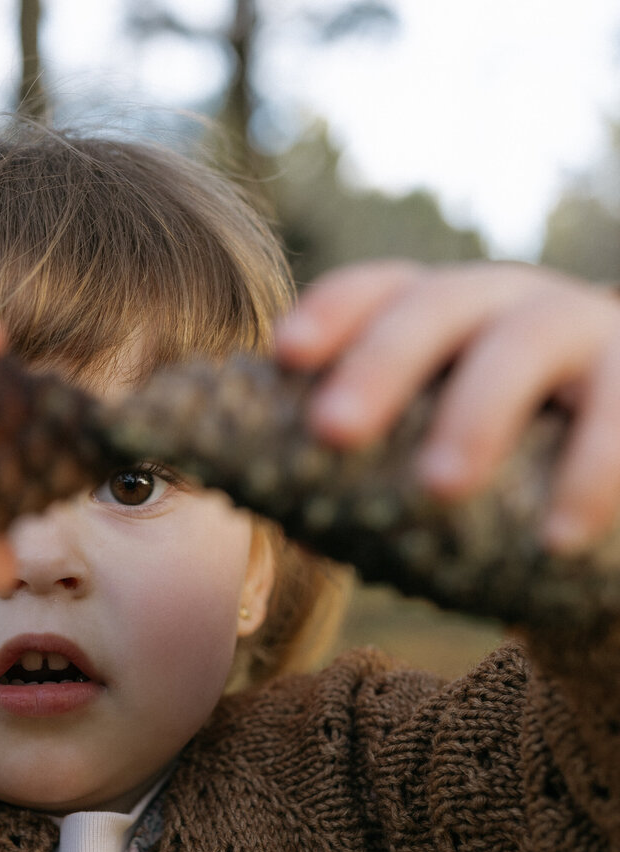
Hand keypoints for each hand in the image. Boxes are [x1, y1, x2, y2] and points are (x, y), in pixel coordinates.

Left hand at [274, 260, 619, 553]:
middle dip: (379, 363)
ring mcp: (581, 327)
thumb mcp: (435, 442)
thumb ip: (374, 466)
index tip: (286, 353)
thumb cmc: (506, 457)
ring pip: (524, 344)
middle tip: (332, 429)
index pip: (377, 292)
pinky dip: (594, 474)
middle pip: (436, 307)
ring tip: (437, 487)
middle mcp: (506, 304)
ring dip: (475, 413)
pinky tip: (558, 539)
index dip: (332, 312)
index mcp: (440, 315)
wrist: (618, 468)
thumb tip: (294, 526)